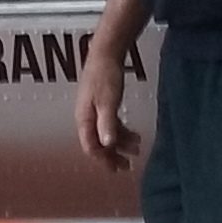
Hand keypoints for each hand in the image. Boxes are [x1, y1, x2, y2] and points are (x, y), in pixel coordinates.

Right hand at [75, 48, 142, 170]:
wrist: (105, 55)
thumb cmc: (105, 76)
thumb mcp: (107, 101)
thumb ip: (107, 123)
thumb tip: (107, 144)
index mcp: (84, 119)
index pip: (91, 147)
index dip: (104, 159)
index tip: (117, 168)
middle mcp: (87, 118)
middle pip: (98, 144)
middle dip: (112, 156)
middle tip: (127, 166)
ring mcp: (94, 112)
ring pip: (106, 135)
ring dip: (120, 144)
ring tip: (137, 149)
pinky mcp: (102, 105)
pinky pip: (110, 125)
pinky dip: (121, 132)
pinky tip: (133, 134)